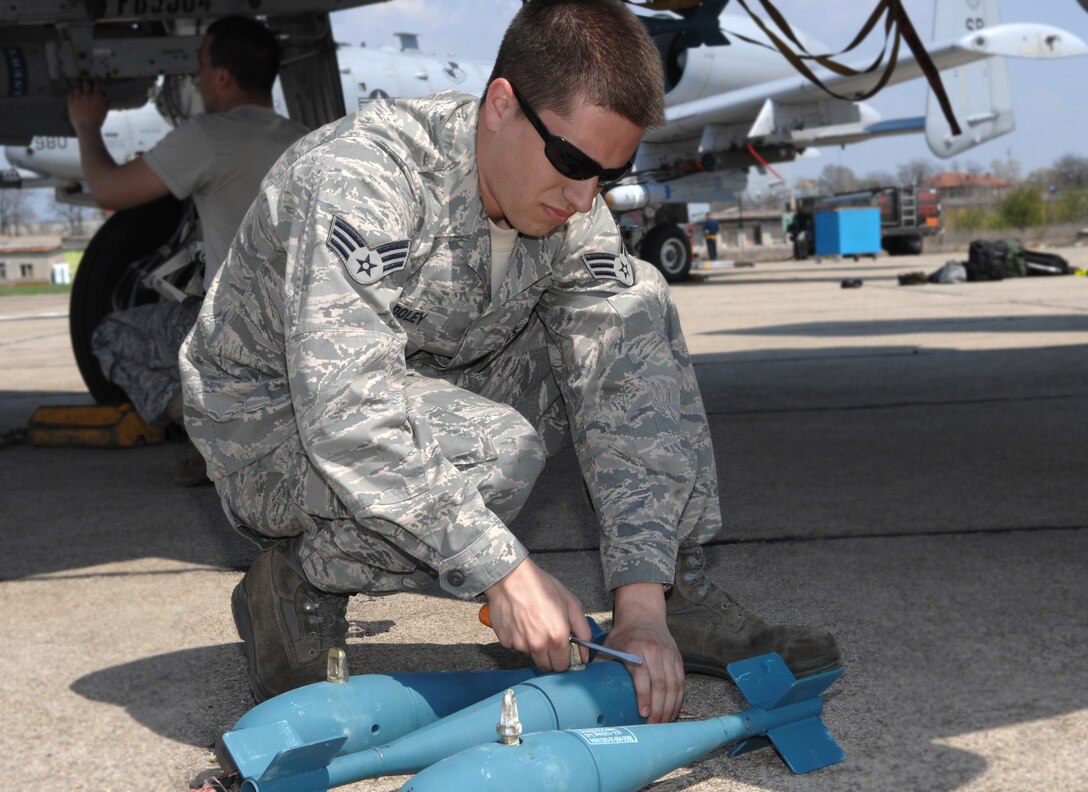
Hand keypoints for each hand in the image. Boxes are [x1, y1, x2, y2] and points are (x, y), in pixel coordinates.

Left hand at [67, 80, 107, 132]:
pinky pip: (70, 94)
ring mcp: (78, 98)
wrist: (86, 128)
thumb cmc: (97, 121)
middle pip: (86, 83)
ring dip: (80, 89)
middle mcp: (87, 95)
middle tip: (88, 83)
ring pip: (78, 88)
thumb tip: (110, 101)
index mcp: (97, 97)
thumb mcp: (104, 113)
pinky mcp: (71, 102)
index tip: (97, 78)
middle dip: (88, 82)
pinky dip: (73, 94)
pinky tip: (74, 95)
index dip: (97, 80)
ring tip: (80, 91)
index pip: (97, 84)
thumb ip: (106, 105)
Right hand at [484, 558, 589, 671]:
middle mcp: (538, 646)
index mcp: (557, 637)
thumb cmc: (542, 587)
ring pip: (531, 657)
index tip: (563, 650)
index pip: (563, 666)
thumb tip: (585, 655)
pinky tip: (521, 623)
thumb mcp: (571, 604)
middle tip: (549, 638)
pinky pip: (517, 648)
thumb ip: (583, 632)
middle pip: (547, 667)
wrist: (511, 577)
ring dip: (535, 648)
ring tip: (534, 626)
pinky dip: (520, 640)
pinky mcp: (505, 642)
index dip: (564, 659)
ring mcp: (520, 645)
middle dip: (551, 657)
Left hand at [607, 583, 683, 723]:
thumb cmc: (623, 635)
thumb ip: (599, 666)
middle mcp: (655, 651)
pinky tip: (672, 711)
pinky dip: (678, 699)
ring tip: (662, 724)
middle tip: (652, 727)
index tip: (643, 714)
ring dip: (670, 708)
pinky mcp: (678, 658)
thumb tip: (584, 690)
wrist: (643, 615)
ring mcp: (668, 654)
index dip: (645, 696)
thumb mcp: (608, 647)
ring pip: (674, 686)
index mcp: (636, 648)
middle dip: (659, 709)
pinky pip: (681, 682)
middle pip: (662, 685)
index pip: (643, 676)